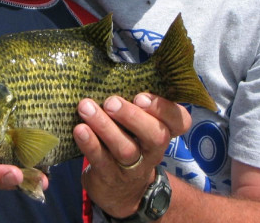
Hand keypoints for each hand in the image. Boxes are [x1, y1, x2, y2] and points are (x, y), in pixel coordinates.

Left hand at [73, 93, 190, 217]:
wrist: (120, 190)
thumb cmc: (128, 139)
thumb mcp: (139, 123)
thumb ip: (135, 103)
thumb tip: (111, 70)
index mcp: (164, 131)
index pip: (180, 121)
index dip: (164, 109)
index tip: (141, 96)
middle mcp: (153, 150)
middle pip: (155, 135)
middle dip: (133, 116)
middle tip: (111, 102)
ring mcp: (134, 167)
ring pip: (125, 148)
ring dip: (105, 126)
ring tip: (86, 108)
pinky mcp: (110, 177)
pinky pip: (102, 161)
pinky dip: (90, 144)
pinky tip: (80, 129)